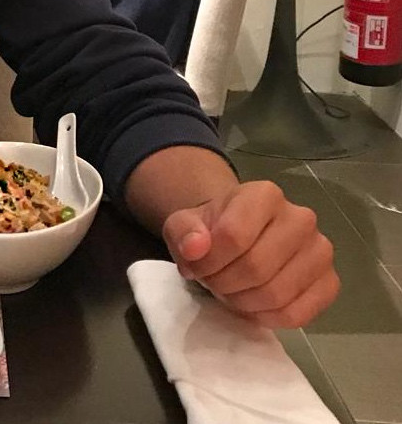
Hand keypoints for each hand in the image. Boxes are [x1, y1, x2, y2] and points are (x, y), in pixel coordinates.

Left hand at [162, 179, 337, 328]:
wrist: (239, 235)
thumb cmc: (213, 228)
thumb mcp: (185, 223)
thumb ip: (183, 231)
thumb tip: (195, 248)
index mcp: (264, 195)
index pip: (234, 235)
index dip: (208, 260)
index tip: (196, 265)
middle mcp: (301, 218)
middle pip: (256, 267)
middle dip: (224, 283)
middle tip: (213, 282)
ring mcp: (320, 251)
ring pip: (277, 294)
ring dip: (243, 302)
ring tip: (230, 291)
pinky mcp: (330, 283)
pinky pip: (298, 314)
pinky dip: (268, 318)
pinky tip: (252, 305)